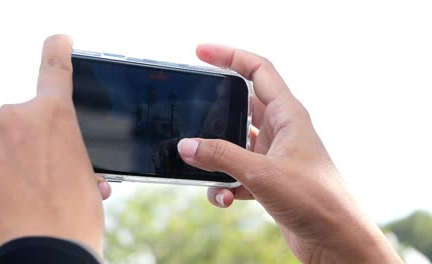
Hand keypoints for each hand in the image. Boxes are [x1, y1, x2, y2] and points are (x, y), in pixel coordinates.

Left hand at [0, 35, 105, 258]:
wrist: (46, 253)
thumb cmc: (73, 218)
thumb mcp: (86, 178)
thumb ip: (70, 154)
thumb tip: (68, 165)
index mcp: (56, 115)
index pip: (54, 67)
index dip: (57, 50)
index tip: (59, 40)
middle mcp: (16, 116)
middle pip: (21, 120)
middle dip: (31, 143)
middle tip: (41, 175)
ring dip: (6, 162)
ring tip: (19, 195)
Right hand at [178, 44, 401, 262]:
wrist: (336, 241)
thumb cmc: (315, 200)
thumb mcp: (263, 173)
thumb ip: (222, 157)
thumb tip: (187, 146)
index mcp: (288, 115)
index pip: (258, 70)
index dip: (229, 56)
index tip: (200, 52)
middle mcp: (281, 131)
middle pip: (241, 105)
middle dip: (215, 110)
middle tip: (190, 112)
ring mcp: (274, 155)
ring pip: (234, 143)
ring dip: (216, 156)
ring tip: (201, 167)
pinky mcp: (269, 179)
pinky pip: (237, 172)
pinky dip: (224, 184)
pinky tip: (222, 198)